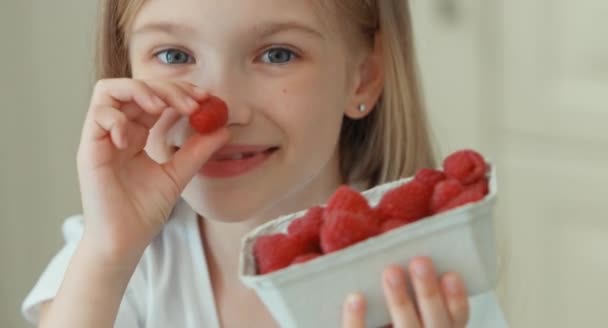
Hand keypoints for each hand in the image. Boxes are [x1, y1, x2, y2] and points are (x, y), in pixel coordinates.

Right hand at [77, 78, 229, 262]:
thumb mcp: (179, 174)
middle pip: (138, 87)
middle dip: (167, 89)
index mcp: (138, 133)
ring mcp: (102, 137)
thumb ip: (198, 151)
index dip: (180, 92)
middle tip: (193, 104)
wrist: (125, 240)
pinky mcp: (89, 148)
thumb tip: (224, 129)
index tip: (206, 99)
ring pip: (110, 90)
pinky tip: (133, 139)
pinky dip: (117, 119)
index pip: (156, 98)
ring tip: (161, 107)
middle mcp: (119, 130)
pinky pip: (97, 115)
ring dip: (140, 91)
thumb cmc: (145, 210)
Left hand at [342, 257, 468, 327]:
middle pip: (434, 322)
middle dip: (428, 292)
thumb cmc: (389, 313)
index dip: (456, 299)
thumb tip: (412, 253)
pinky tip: (355, 298)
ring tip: (391, 271)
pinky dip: (357, 319)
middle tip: (420, 262)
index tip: (451, 275)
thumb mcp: (413, 307)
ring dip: (399, 300)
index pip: (456, 318)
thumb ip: (416, 289)